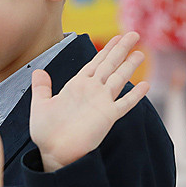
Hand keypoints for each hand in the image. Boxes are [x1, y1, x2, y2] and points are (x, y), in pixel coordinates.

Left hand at [29, 33, 149, 172]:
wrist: (53, 153)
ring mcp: (101, 103)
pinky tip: (145, 85)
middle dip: (121, 49)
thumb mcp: (40, 105)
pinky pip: (124, 103)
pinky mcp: (107, 117)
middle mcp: (92, 91)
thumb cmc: (46, 132)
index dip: (107, 48)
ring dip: (129, 66)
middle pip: (110, 64)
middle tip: (134, 34)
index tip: (118, 37)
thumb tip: (39, 71)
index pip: (96, 62)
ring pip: (119, 79)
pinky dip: (135, 95)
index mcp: (77, 85)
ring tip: (140, 53)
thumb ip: (41, 88)